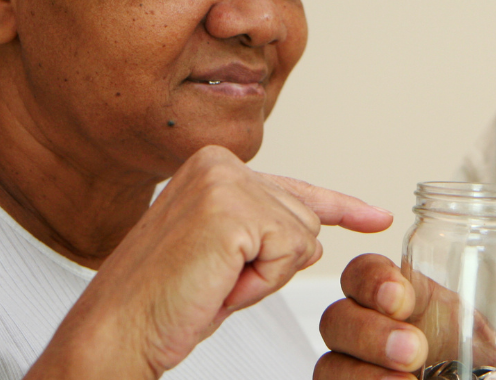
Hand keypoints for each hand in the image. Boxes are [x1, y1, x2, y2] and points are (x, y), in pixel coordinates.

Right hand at [28, 145, 392, 378]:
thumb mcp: (228, 258)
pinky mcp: (231, 210)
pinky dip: (261, 282)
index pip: (296, 187)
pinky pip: (288, 253)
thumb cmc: (164, 302)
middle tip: (217, 280)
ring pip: (302, 237)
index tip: (376, 216)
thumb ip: (267, 232)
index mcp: (212, 167)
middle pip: (306, 219)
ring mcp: (224, 182)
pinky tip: (220, 282)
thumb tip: (316, 236)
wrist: (119, 330)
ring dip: (265, 275)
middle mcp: (219, 164)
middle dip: (273, 265)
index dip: (342, 209)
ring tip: (214, 280)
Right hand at [314, 254, 495, 378]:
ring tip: (408, 378)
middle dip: (370, 328)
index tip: (404, 294)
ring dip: (363, 368)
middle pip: (336, 315)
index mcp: (410, 307)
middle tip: (415, 348)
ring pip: (328, 362)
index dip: (373, 278)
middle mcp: (374, 339)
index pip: (367, 274)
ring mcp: (360, 375)